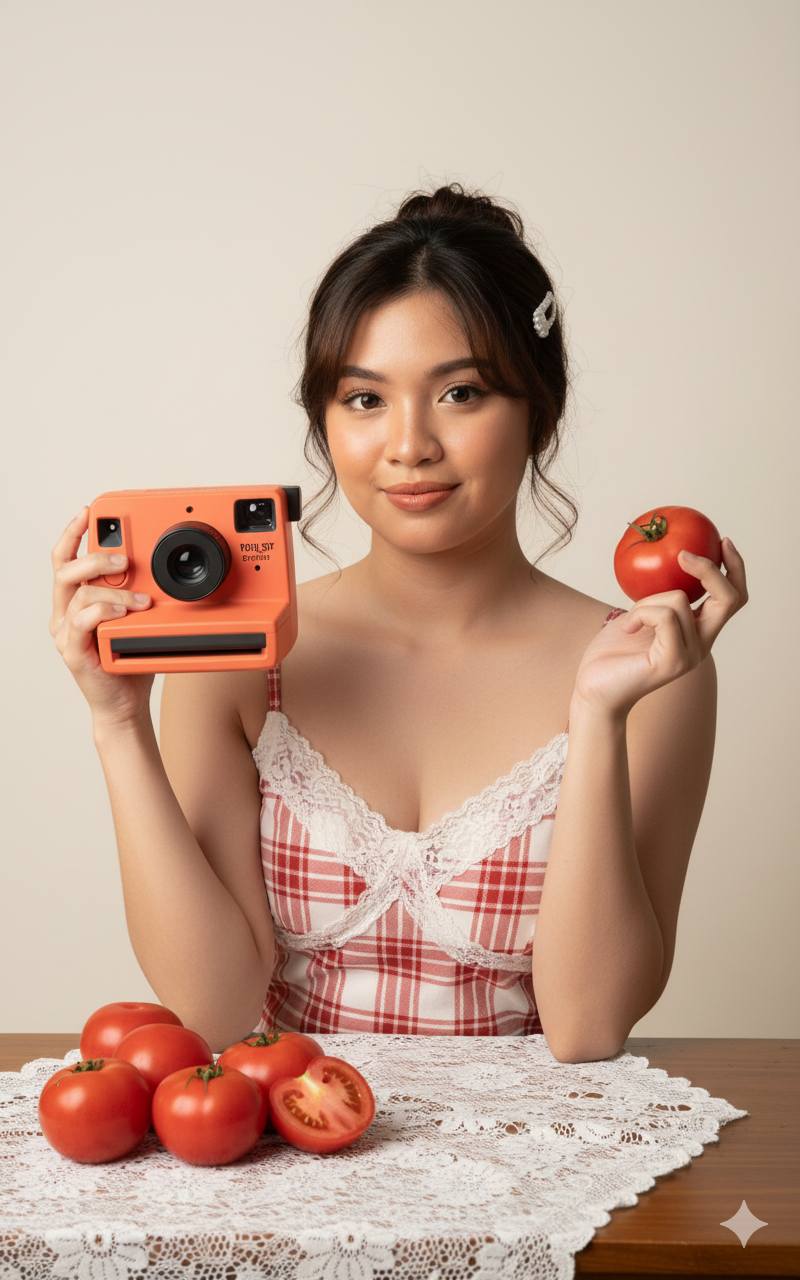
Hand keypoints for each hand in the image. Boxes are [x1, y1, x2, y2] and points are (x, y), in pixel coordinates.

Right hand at [50, 505, 155, 732]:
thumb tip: (161, 564)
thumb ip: (139, 590)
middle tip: (123, 558)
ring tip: (139, 598)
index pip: (66, 557)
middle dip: (94, 556)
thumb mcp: (138, 616)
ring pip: (78, 594)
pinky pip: (80, 623)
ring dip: (112, 590)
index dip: (73, 532)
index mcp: (76, 598)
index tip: (88, 512)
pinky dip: (102, 613)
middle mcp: (65, 612)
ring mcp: (66, 632)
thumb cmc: (129, 658)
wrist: (125, 703)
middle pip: (65, 569)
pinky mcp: (73, 652)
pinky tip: (122, 613)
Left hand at [571, 537, 748, 718]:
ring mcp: (691, 655)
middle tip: (683, 554)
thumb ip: (658, 594)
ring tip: (630, 619)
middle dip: (710, 569)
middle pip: (729, 598)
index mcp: (699, 631)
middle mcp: (702, 644)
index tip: (720, 541)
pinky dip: (640, 613)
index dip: (734, 568)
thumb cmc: (613, 651)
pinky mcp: (674, 662)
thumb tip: (666, 557)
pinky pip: (664, 616)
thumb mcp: (639, 612)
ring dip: (647, 600)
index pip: (733, 597)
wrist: (594, 689)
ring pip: (679, 600)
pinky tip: (627, 628)